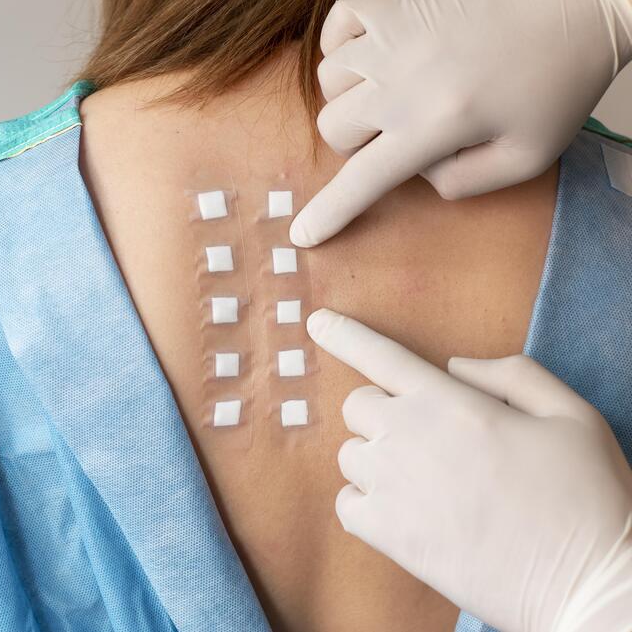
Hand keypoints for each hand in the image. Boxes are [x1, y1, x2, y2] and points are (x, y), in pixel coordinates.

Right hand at [290, 0, 631, 247]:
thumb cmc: (560, 80)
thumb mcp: (527, 158)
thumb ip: (463, 184)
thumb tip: (417, 174)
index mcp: (435, 125)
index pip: (362, 182)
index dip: (328, 214)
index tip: (302, 236)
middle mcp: (400, 80)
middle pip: (334, 129)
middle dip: (357, 143)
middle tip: (398, 133)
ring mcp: (392, 35)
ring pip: (329, 82)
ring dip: (351, 97)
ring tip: (392, 91)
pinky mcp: (395, 0)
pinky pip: (336, 28)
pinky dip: (342, 46)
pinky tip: (372, 54)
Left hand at [307, 308, 631, 631]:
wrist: (588, 583)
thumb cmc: (586, 497)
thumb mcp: (570, 415)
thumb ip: (512, 375)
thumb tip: (454, 366)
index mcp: (452, 402)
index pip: (381, 355)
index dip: (345, 335)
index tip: (317, 322)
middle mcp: (410, 435)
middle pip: (358, 405)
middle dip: (384, 414)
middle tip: (428, 442)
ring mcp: (392, 485)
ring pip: (350, 454)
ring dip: (376, 461)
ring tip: (427, 485)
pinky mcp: (385, 533)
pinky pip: (346, 504)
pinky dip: (365, 504)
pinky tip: (406, 514)